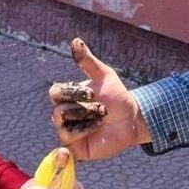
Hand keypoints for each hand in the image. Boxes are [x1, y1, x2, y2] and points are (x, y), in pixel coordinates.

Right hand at [50, 38, 150, 159]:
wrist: (132, 119)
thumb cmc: (117, 97)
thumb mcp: (105, 76)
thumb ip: (88, 61)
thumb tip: (75, 40)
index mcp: (67, 96)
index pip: (55, 92)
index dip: (73, 93)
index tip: (93, 93)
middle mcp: (63, 114)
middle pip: (59, 111)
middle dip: (84, 109)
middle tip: (102, 109)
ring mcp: (67, 132)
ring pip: (64, 126)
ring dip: (87, 122)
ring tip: (102, 120)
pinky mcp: (75, 148)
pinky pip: (66, 145)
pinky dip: (73, 144)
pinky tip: (79, 144)